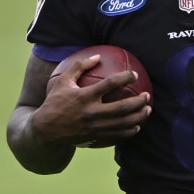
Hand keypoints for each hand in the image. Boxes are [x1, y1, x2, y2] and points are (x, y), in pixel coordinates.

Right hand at [31, 54, 151, 146]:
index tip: (134, 74)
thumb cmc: (54, 101)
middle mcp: (91, 112)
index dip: (125, 77)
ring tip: (148, 110)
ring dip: (138, 117)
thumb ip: (80, 66)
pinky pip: (117, 136)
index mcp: (84, 96)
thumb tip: (97, 56)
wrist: (45, 129)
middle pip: (122, 107)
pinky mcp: (95, 137)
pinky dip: (130, 131)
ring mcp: (94, 127)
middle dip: (138, 102)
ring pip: (123, 123)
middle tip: (147, 96)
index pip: (110, 84)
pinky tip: (137, 126)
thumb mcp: (63, 81)